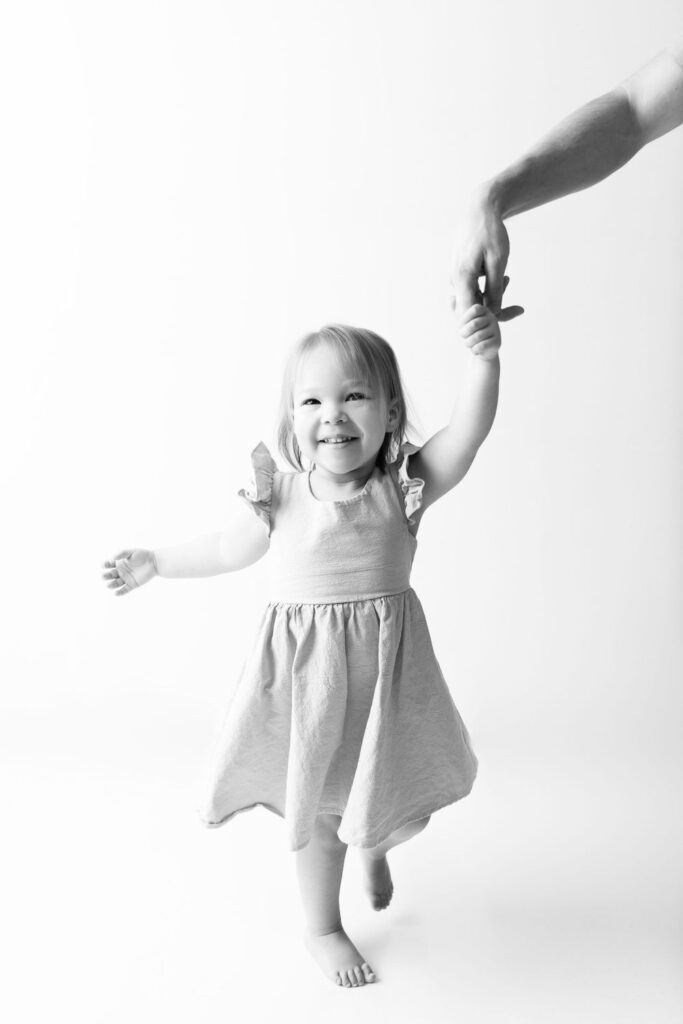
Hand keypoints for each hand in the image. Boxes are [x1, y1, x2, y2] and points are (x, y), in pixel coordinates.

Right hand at [101, 549, 157, 596]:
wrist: (154, 562)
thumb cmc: (143, 555)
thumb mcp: (131, 552)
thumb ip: (122, 553)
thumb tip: (112, 557)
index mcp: (119, 563)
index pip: (108, 565)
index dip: (105, 565)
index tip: (104, 566)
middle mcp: (121, 571)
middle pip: (110, 575)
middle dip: (106, 576)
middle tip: (103, 577)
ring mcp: (126, 578)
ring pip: (116, 583)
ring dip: (111, 585)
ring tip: (109, 585)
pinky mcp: (132, 584)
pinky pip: (125, 590)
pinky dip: (120, 592)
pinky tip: (116, 593)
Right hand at [450, 187, 523, 320]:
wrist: (479, 208)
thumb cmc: (490, 232)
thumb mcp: (498, 261)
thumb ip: (495, 289)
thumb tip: (494, 314)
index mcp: (461, 278)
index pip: (468, 313)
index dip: (486, 321)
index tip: (508, 316)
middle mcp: (454, 279)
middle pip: (470, 309)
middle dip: (493, 310)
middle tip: (518, 308)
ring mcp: (455, 275)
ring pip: (473, 298)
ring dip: (491, 296)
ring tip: (507, 279)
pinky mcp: (459, 271)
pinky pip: (472, 288)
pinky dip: (486, 287)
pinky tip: (499, 275)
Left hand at [459, 303, 501, 361]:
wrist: (482, 350)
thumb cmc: (470, 333)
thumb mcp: (463, 320)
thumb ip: (456, 309)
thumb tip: (450, 298)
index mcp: (484, 310)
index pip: (474, 310)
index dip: (464, 319)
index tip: (460, 326)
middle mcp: (492, 318)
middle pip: (474, 324)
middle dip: (463, 333)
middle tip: (463, 337)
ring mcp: (496, 330)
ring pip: (477, 336)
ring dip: (468, 342)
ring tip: (468, 343)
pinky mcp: (497, 342)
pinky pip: (481, 346)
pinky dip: (474, 349)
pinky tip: (475, 349)